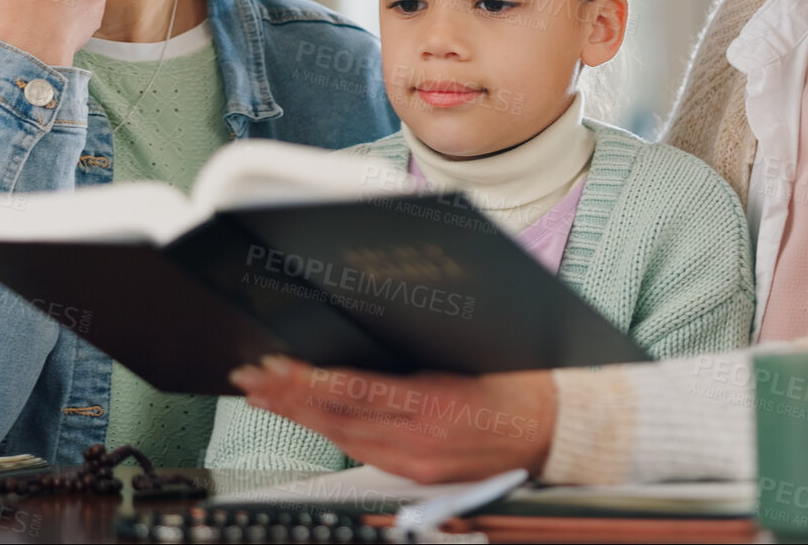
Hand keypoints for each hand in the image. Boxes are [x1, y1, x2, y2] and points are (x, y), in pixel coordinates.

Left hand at [232, 357, 556, 483]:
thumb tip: (367, 334)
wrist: (556, 430)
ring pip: (343, 438)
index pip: (354, 391)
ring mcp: (417, 461)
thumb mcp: (471, 353)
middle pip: (339, 418)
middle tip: (251, 378)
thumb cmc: (520, 384)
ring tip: (264, 398)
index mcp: (434, 402)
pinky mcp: (419, 473)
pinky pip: (363, 452)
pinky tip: (308, 420)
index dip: (307, 382)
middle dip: (288, 397)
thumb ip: (418, 353)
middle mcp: (421, 439)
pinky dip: (330, 434)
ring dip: (300, 417)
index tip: (276, 367)